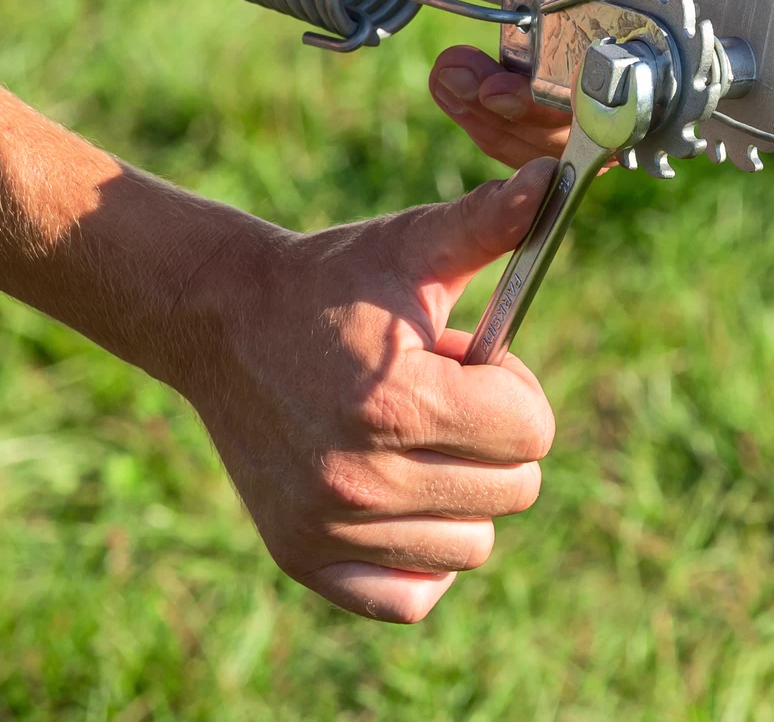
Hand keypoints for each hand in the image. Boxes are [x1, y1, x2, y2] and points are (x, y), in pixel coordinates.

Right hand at [167, 161, 556, 622]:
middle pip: (514, 489)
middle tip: (433, 393)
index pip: (532, 431)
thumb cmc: (330, 279)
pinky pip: (410, 596)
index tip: (463, 360)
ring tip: (406, 434)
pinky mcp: (303, 557)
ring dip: (461, 491)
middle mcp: (363, 479)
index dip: (511, 385)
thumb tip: (550, 177)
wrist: (223, 319)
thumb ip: (487, 222)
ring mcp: (329, 526)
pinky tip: (402, 499)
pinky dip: (422, 556)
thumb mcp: (407, 245)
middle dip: (491, 434)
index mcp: (397, 402)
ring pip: (472, 545)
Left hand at [439, 0, 706, 167]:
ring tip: (453, 78)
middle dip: (543, 115)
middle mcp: (639, 19)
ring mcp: (591, 36)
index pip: (665, 61)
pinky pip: (528, 98)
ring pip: (566, 118)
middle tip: (485, 91)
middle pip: (615, 109)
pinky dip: (486, 101)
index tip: (551, 92)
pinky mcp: (548, 41)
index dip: (614, 96)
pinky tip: (451, 75)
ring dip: (505, 117)